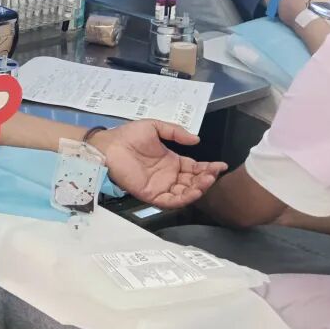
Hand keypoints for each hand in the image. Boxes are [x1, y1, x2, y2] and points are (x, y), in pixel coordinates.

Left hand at [90, 121, 226, 208]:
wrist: (109, 145)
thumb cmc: (128, 136)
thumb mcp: (155, 128)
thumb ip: (175, 132)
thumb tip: (196, 139)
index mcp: (171, 161)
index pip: (194, 168)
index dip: (208, 168)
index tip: (220, 165)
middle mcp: (168, 176)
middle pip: (193, 182)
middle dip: (206, 179)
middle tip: (213, 173)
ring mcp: (160, 186)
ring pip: (185, 193)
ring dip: (198, 189)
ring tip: (206, 181)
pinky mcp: (150, 194)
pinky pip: (170, 201)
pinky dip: (183, 199)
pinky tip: (193, 192)